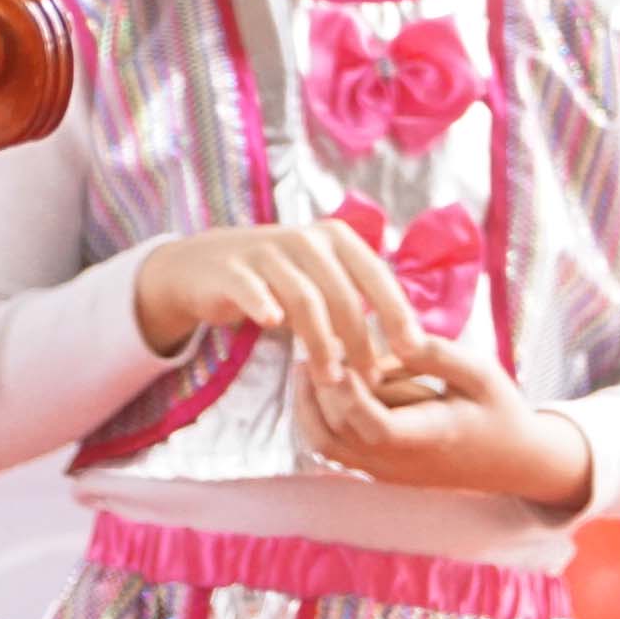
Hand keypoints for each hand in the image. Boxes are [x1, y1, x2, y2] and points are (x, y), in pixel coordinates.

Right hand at [131, 221, 426, 385]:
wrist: (204, 267)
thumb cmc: (276, 281)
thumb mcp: (321, 280)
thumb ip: (358, 301)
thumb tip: (407, 342)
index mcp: (337, 238)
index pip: (378, 278)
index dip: (398, 315)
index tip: (414, 352)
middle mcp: (307, 239)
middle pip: (344, 294)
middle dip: (361, 341)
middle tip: (369, 380)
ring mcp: (268, 251)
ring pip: (305, 300)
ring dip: (320, 342)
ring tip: (331, 379)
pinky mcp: (233, 269)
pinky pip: (253, 288)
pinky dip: (264, 304)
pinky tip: (273, 324)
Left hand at [302, 330, 591, 508]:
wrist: (511, 462)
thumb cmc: (499, 411)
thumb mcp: (481, 374)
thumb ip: (437, 355)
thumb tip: (395, 334)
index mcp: (431, 438)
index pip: (378, 427)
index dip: (351, 396)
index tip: (334, 359)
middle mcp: (399, 463)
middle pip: (338, 434)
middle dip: (320, 389)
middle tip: (309, 344)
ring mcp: (383, 471)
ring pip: (325, 444)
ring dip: (309, 405)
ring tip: (306, 363)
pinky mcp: (375, 469)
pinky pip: (332, 447)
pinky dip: (318, 416)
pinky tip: (321, 383)